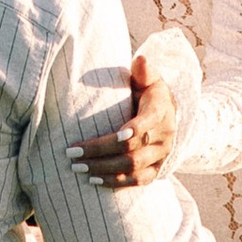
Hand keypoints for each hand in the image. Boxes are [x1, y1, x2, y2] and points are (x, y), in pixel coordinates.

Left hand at [73, 51, 179, 190]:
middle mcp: (163, 136)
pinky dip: (116, 183)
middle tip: (72, 153)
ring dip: (103, 170)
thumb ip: (143, 71)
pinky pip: (138, 181)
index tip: (114, 135)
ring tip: (78, 167)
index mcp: (160, 111)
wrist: (168, 114)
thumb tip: (140, 59)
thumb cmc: (149, 92)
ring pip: (132, 168)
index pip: (147, 124)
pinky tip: (95, 182)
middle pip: (131, 150)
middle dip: (100, 153)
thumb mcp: (150, 78)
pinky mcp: (156, 170)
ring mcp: (160, 156)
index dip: (132, 130)